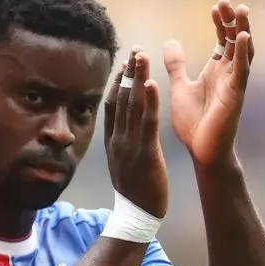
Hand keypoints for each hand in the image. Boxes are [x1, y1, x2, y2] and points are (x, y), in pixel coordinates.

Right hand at [103, 47, 168, 217]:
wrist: (136, 216)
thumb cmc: (134, 190)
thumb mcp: (122, 162)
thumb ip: (122, 142)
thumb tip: (122, 128)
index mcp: (113, 141)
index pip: (112, 105)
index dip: (117, 82)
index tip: (123, 63)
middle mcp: (118, 139)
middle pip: (121, 99)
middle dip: (127, 73)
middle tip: (134, 49)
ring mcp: (129, 145)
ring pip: (132, 106)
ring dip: (137, 78)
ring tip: (141, 56)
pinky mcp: (145, 153)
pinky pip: (147, 123)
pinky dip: (149, 102)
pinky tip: (152, 83)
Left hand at [163, 0, 255, 166]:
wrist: (201, 151)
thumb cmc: (193, 123)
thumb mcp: (180, 87)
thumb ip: (177, 65)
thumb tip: (170, 42)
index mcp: (216, 71)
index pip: (222, 40)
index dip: (220, 23)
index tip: (215, 6)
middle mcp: (229, 74)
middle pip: (235, 40)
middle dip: (232, 20)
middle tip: (228, 1)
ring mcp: (234, 84)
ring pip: (243, 51)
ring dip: (243, 30)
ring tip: (241, 10)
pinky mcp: (235, 95)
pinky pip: (242, 71)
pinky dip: (243, 53)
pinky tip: (242, 36)